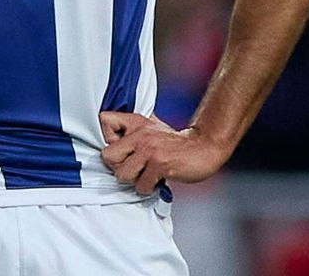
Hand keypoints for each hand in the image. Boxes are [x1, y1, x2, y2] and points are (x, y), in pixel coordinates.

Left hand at [98, 111, 229, 194]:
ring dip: (134, 180)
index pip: (104, 120)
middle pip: (107, 156)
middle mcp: (140, 134)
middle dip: (118, 167)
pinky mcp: (160, 164)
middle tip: (133, 168)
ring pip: (122, 175)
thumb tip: (109, 138)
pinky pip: (141, 186)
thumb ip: (132, 131)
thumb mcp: (151, 126)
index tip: (120, 149)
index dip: (107, 138)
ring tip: (146, 175)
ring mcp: (149, 150)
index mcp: (136, 122)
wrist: (204, 146)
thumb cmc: (176, 142)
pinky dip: (148, 188)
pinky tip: (157, 180)